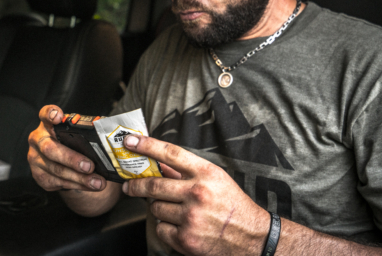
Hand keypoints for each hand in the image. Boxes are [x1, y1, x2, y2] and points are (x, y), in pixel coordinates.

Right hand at [27, 105, 106, 191]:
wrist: (60, 160)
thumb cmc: (71, 142)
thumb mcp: (75, 133)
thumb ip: (85, 131)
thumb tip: (108, 132)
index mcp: (48, 124)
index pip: (45, 114)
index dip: (51, 114)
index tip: (59, 116)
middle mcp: (38, 140)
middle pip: (51, 149)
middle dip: (72, 159)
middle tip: (89, 166)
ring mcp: (36, 159)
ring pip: (56, 170)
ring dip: (79, 178)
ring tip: (97, 182)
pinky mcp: (39, 175)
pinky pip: (58, 182)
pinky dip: (77, 185)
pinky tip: (89, 185)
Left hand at [121, 135, 269, 255]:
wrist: (252, 237)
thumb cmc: (232, 204)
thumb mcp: (215, 179)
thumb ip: (187, 171)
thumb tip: (159, 164)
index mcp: (206, 173)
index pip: (170, 153)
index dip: (147, 145)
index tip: (130, 141)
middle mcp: (197, 193)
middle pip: (154, 184)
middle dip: (136, 185)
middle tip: (129, 185)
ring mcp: (191, 217)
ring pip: (155, 208)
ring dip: (157, 208)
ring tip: (172, 209)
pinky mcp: (186, 239)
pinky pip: (160, 228)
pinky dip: (165, 227)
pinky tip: (179, 225)